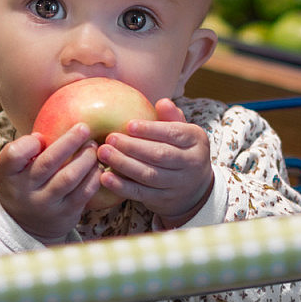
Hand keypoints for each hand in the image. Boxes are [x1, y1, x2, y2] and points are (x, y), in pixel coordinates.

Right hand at [0, 123, 100, 243]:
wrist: (26, 226)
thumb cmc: (22, 183)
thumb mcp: (11, 168)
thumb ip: (24, 148)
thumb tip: (53, 118)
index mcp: (7, 175)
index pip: (12, 155)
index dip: (28, 143)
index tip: (41, 136)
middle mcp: (24, 191)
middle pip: (47, 163)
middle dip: (69, 142)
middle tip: (84, 128)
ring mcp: (45, 204)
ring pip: (69, 177)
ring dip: (86, 159)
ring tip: (93, 147)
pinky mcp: (65, 213)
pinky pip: (83, 193)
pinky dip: (93, 177)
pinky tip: (97, 166)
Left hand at [97, 98, 213, 228]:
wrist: (194, 188)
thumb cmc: (181, 150)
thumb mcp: (183, 132)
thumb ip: (171, 117)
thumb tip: (163, 102)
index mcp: (196, 140)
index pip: (174, 134)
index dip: (151, 130)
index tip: (129, 125)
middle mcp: (192, 163)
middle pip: (160, 155)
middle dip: (132, 147)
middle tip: (110, 138)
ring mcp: (179, 184)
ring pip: (149, 174)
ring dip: (124, 164)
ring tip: (103, 154)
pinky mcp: (164, 200)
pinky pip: (141, 193)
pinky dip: (122, 186)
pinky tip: (105, 178)